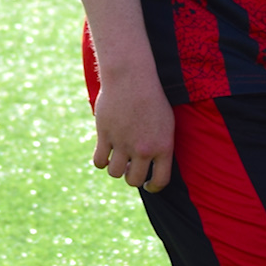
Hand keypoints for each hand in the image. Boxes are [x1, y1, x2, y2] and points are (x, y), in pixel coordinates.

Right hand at [93, 75, 175, 190]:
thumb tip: (153, 164)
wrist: (132, 78)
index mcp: (163, 147)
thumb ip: (160, 146)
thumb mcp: (166, 124)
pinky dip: (100, 161)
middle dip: (131, 177)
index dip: (154, 187)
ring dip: (115, 169)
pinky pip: (99, 160)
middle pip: (134, 180)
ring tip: (116, 160)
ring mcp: (123, 143)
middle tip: (129, 168)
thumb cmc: (152, 98)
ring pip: (114, 173)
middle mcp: (143, 149)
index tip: (149, 185)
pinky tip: (103, 154)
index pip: (160, 181)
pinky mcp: (105, 134)